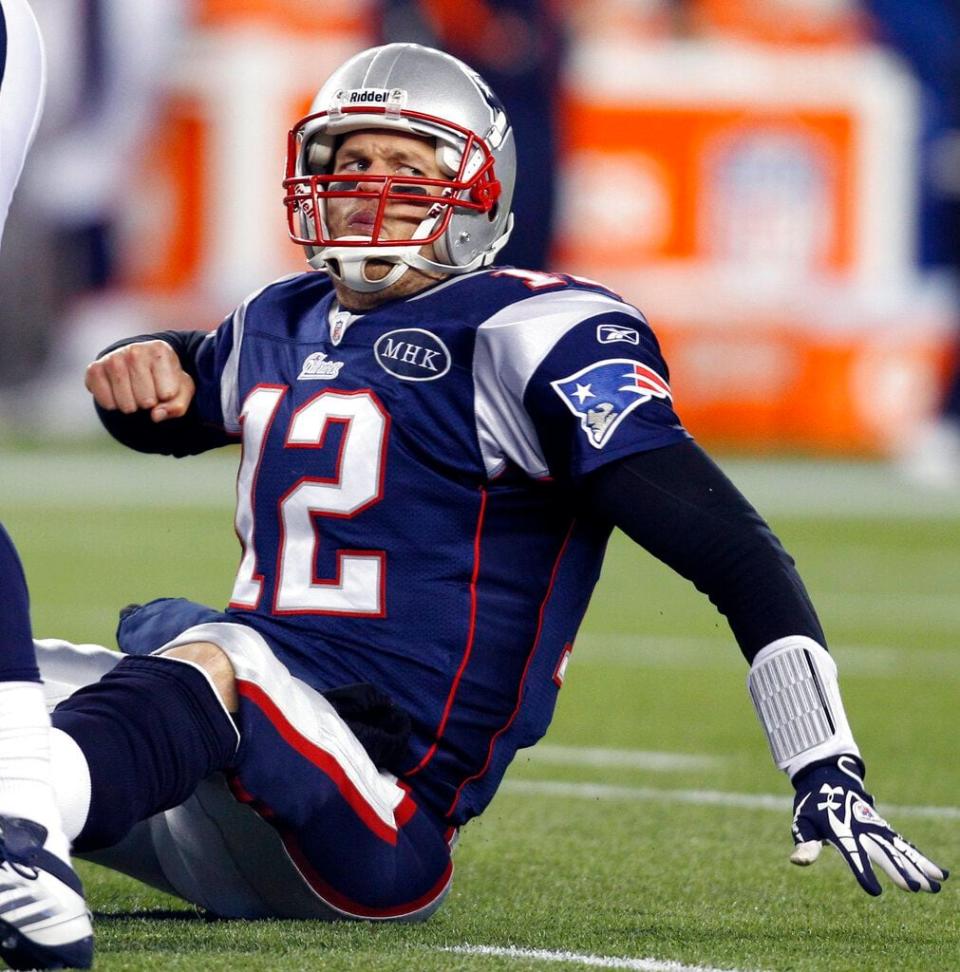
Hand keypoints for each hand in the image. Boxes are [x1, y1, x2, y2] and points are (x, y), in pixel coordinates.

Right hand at [85, 340, 195, 421]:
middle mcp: (135, 350)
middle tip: (148, 391)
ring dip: (132, 407)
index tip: (165, 385)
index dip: (167, 397)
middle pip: (146, 400)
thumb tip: (155, 415)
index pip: (167, 394)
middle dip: (150, 404)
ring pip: (126, 404)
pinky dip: (114, 406)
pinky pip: (107, 403)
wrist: (139, 367)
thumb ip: (177, 406)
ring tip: (134, 393)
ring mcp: (113, 358)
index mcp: (160, 350)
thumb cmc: (166, 380)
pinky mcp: (94, 369)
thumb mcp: (182, 391)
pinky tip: (118, 394)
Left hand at [790, 755, 947, 894]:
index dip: (862, 872)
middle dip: (899, 870)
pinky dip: (921, 858)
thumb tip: (797, 861)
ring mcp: (877, 828)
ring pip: (900, 849)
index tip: (874, 891)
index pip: (853, 855)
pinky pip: (905, 845)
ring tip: (936, 886)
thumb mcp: (803, 822)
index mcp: (841, 831)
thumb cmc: (813, 807)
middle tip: (916, 889)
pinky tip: (940, 874)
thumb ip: (805, 843)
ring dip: (919, 867)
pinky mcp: (884, 828)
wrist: (828, 780)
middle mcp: (863, 829)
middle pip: (884, 852)